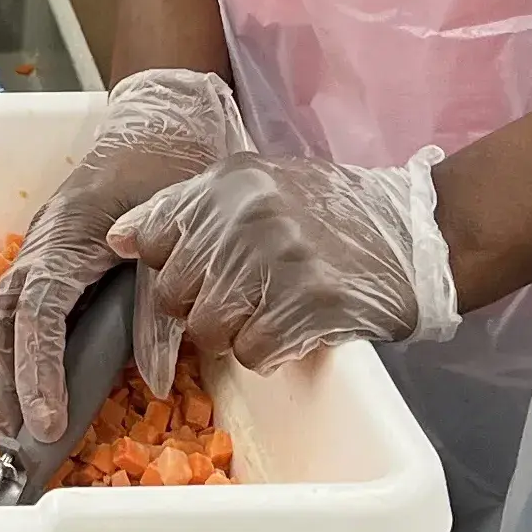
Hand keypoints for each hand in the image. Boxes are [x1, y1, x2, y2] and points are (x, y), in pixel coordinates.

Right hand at [0, 68, 248, 443]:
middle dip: (4, 383)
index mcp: (69, 232)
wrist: (166, 119)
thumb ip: (162, 308)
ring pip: (3, 316)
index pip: (40, 310)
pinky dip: (16, 353)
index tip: (45, 420)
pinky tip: (22, 389)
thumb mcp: (180, 235)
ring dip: (2, 373)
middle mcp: (42, 242)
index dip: (38, 369)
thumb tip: (157, 382)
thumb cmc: (174, 167)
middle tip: (14, 443)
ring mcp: (41, 249)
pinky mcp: (51, 258)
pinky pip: (19, 309)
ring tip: (9, 430)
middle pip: (4, 319)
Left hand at [106, 147, 455, 378]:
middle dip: (200, 309)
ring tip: (269, 314)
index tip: (201, 274)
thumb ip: (187, 207)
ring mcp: (281, 257)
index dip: (173, 267)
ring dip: (234, 335)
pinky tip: (293, 329)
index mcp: (230, 179)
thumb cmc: (328, 214)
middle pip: (175, 292)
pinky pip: (253, 351)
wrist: (414, 233)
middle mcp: (249, 212)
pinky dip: (267, 352)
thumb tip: (118, 237)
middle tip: (243, 301)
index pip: (154, 237)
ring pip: (208, 328)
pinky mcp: (312, 303)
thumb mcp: (256, 186)